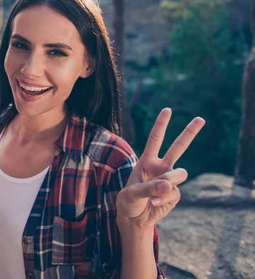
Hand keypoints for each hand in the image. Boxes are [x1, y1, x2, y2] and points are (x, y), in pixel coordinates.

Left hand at [116, 108, 204, 229]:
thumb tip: (169, 185)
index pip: (155, 140)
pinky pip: (175, 193)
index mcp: (146, 161)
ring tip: (154, 194)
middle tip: (200, 118)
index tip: (167, 110)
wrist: (133, 218)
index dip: (161, 125)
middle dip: (189, 133)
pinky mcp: (174, 194)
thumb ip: (149, 188)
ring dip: (168, 182)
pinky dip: (164, 199)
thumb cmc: (128, 201)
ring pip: (179, 173)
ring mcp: (169, 180)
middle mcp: (160, 167)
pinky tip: (154, 204)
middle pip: (177, 148)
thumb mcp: (131, 193)